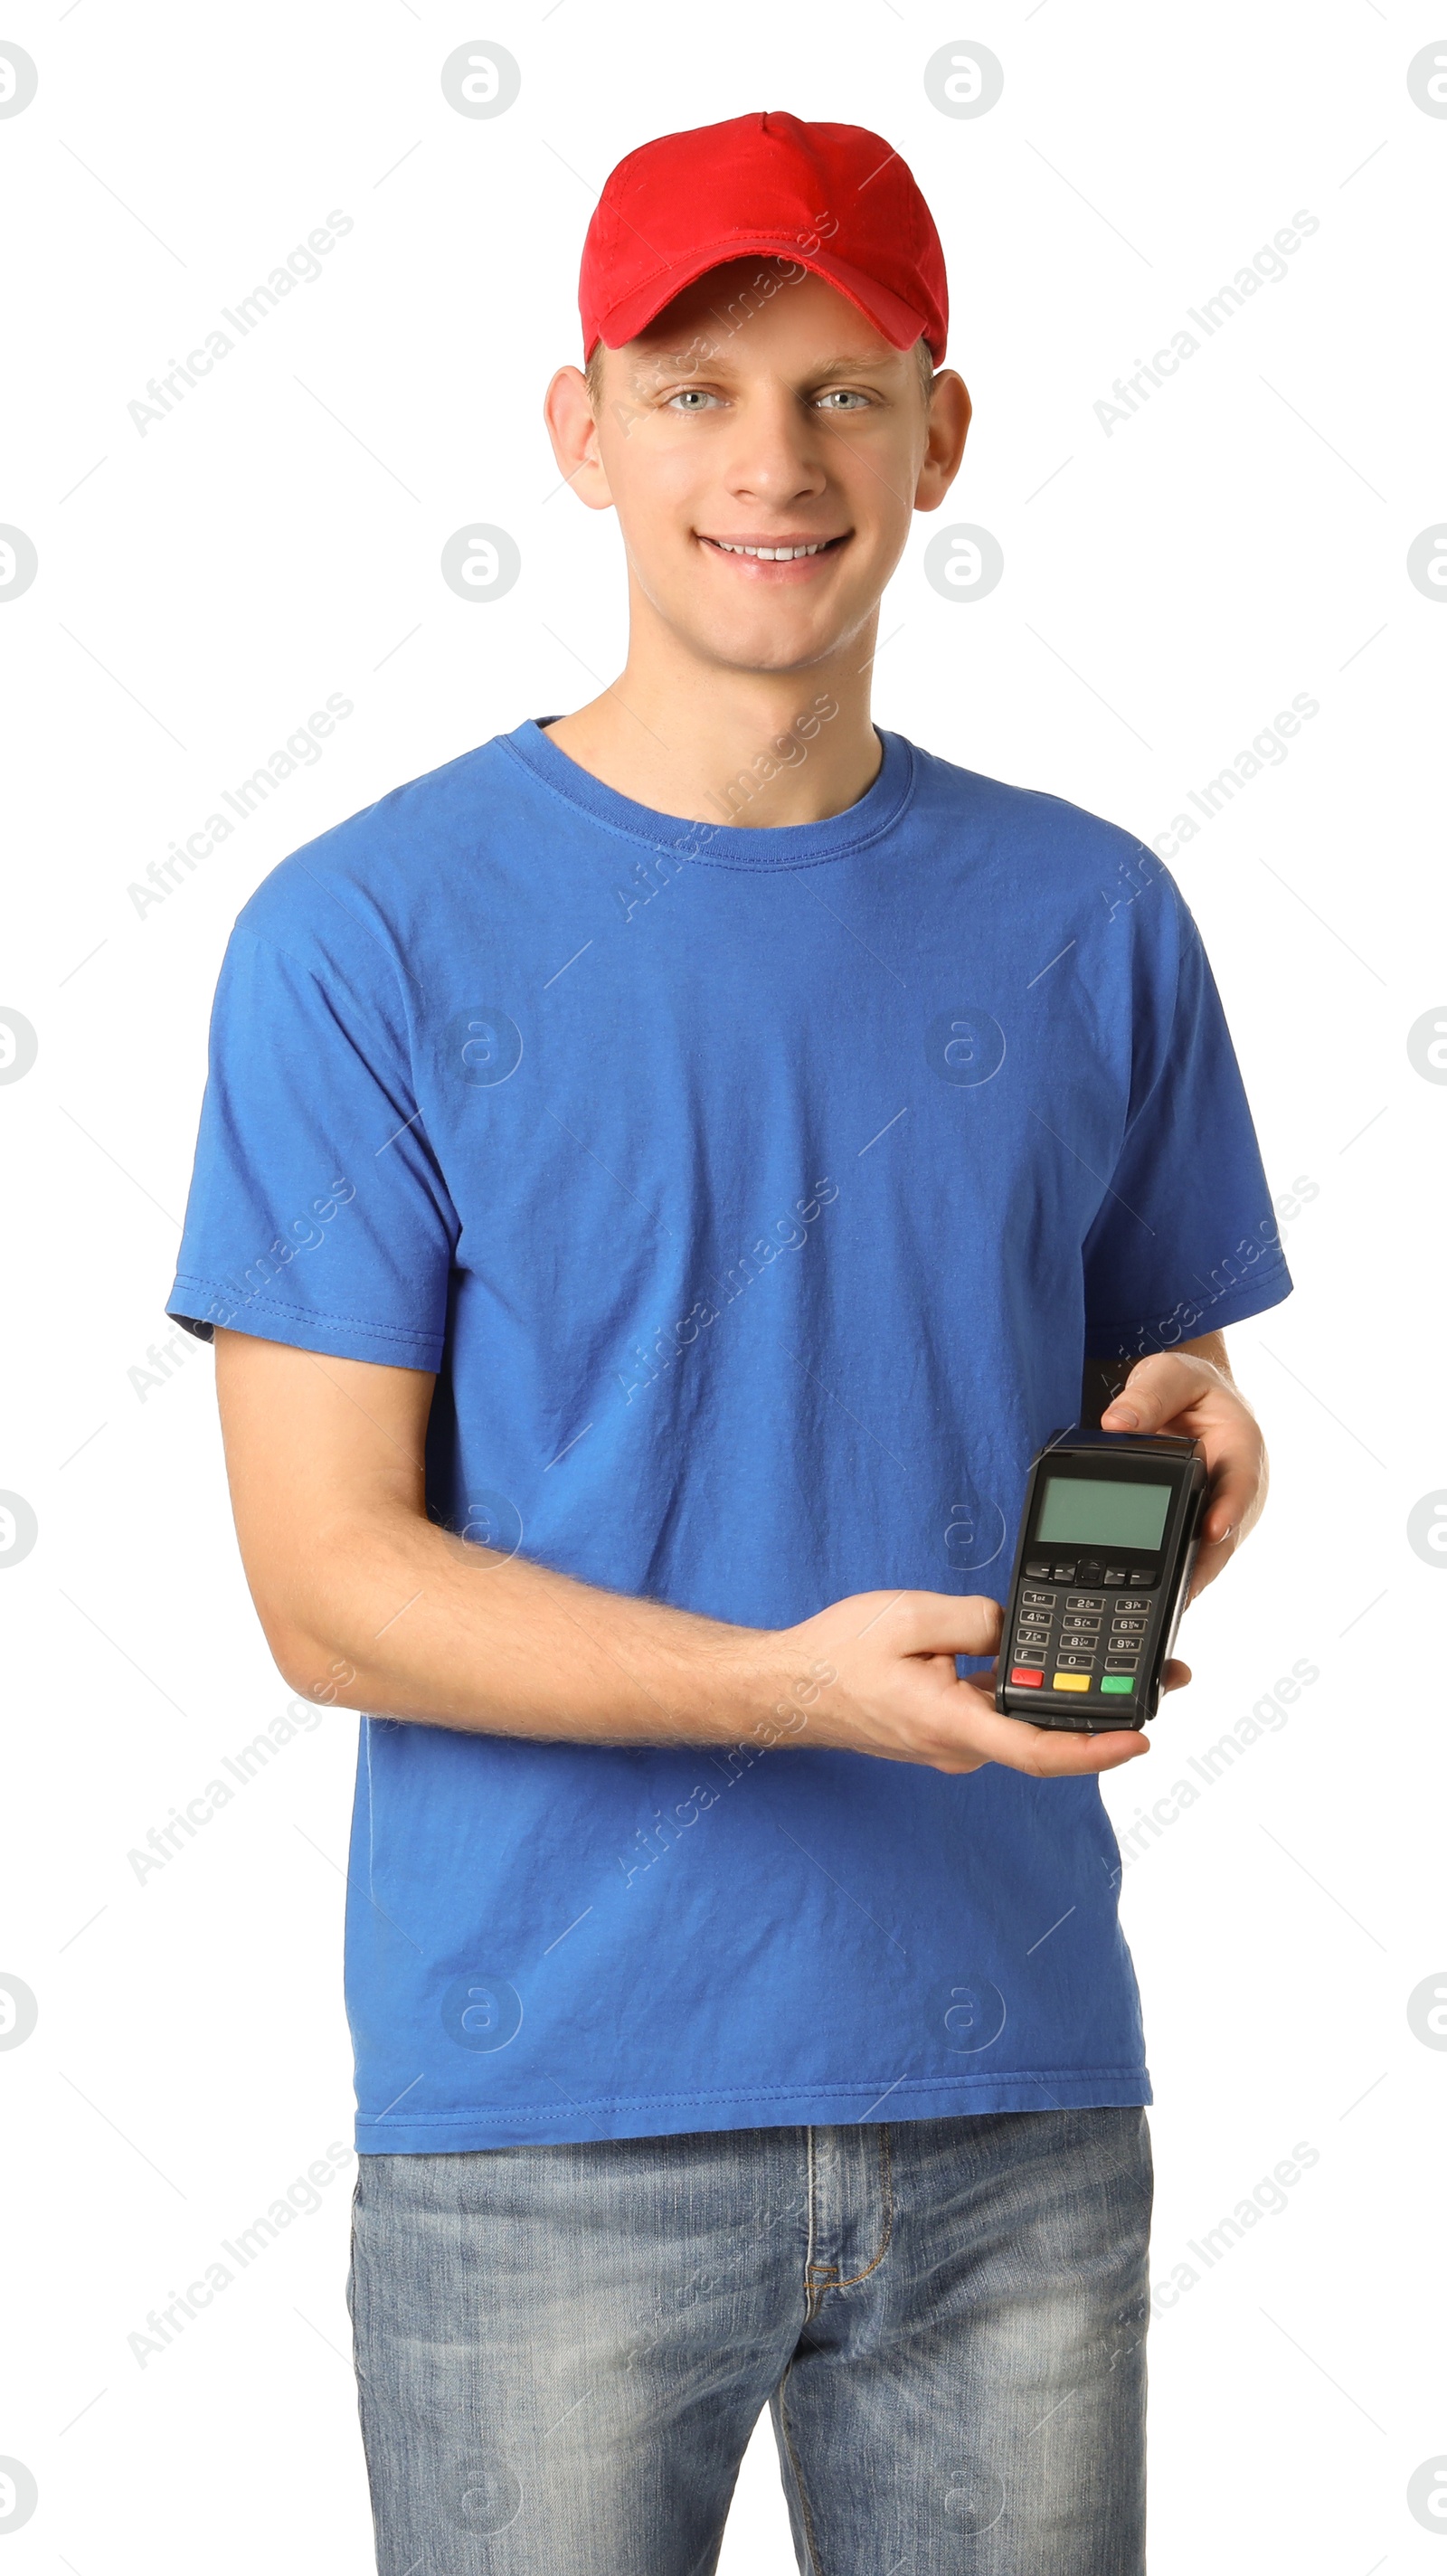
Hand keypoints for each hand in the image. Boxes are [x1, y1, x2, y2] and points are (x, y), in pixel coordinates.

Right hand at [777, 1589, 1167, 1776]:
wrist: (787, 1685)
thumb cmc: (836, 1655)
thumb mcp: (909, 1615)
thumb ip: (975, 1619)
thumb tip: (1013, 1627)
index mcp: (951, 1723)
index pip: (1038, 1749)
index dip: (1096, 1750)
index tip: (1142, 1740)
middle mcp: (958, 1744)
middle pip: (1046, 1733)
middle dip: (1107, 1708)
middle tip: (1165, 1677)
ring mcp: (953, 1739)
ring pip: (1023, 1718)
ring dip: (1069, 1694)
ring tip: (1119, 1656)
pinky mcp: (946, 1725)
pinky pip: (997, 1709)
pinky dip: (1029, 1686)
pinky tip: (1046, 1652)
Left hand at [1100, 1341, 1265, 1598]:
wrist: (1187, 1398)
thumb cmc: (1185, 1387)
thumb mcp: (1169, 1374)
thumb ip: (1148, 1394)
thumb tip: (1117, 1421)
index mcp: (1239, 1446)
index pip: (1239, 1481)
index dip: (1229, 1509)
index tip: (1213, 1530)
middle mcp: (1234, 1486)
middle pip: (1224, 1531)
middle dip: (1205, 1563)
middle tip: (1182, 1592)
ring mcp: (1219, 1510)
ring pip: (1208, 1551)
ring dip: (1191, 1578)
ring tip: (1167, 1607)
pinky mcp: (1199, 1525)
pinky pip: (1190, 1553)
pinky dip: (1177, 1575)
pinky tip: (1156, 1601)